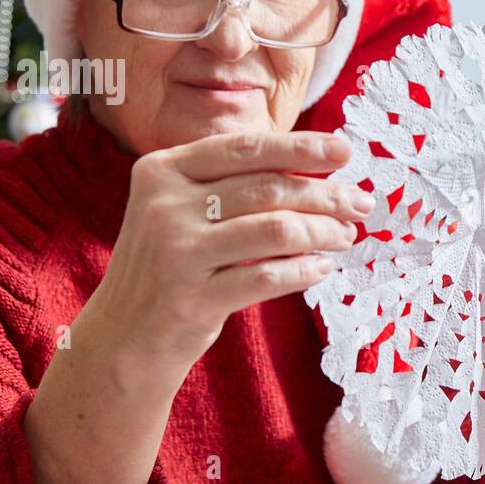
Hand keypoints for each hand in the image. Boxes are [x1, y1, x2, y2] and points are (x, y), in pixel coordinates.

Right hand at [91, 129, 374, 381]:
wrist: (123, 336)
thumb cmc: (171, 266)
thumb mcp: (183, 212)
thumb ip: (234, 185)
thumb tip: (316, 168)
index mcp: (163, 170)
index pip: (245, 148)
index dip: (300, 147)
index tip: (345, 152)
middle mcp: (164, 204)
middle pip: (267, 188)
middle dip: (324, 195)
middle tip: (360, 204)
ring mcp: (176, 252)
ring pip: (274, 229)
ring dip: (321, 231)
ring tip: (346, 236)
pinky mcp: (192, 297)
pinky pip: (267, 276)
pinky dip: (303, 270)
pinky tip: (322, 268)